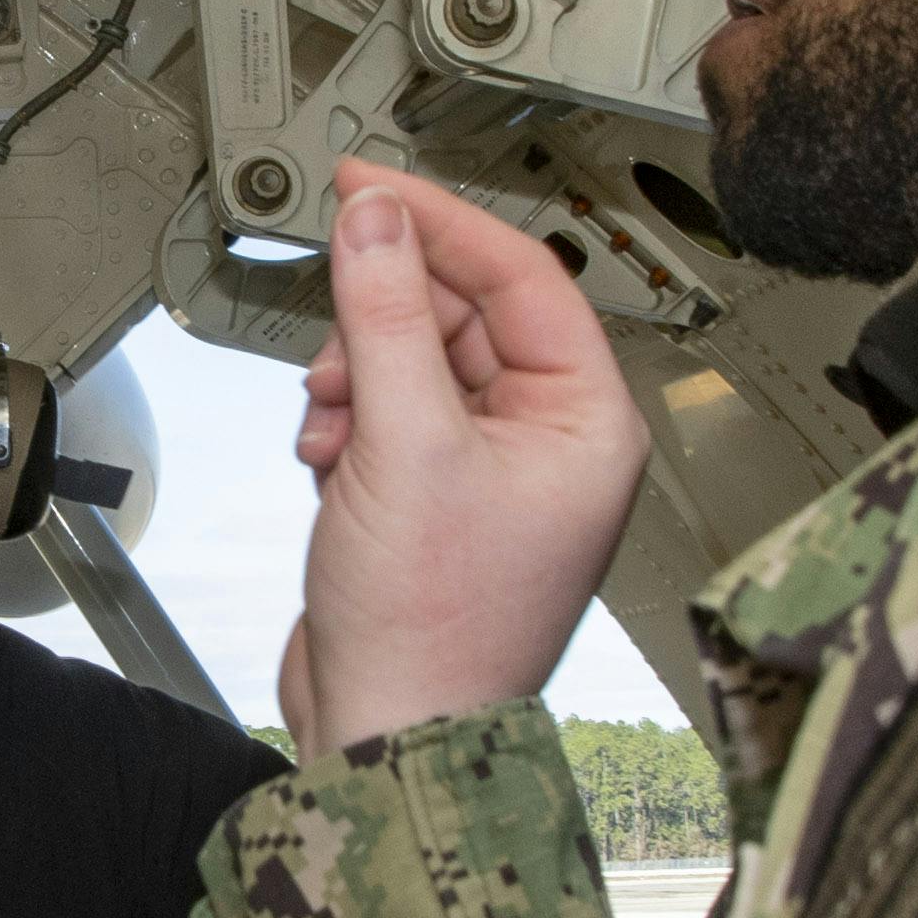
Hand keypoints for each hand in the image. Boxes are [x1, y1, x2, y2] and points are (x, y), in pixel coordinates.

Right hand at [284, 162, 648, 753]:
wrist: (390, 731)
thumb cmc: (436, 627)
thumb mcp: (405, 443)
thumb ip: (384, 316)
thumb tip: (375, 220)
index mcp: (588, 420)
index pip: (523, 275)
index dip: (440, 221)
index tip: (368, 185)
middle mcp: (552, 439)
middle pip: (460, 314)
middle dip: (383, 323)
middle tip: (335, 333)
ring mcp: (493, 468)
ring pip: (415, 360)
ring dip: (357, 377)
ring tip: (334, 426)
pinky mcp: (437, 493)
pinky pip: (391, 412)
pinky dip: (349, 422)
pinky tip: (330, 461)